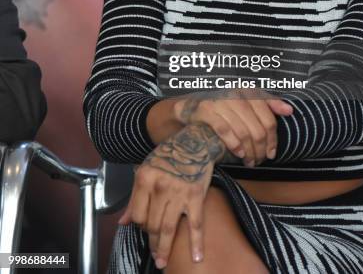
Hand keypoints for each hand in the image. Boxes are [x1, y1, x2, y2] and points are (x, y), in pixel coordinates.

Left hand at [118, 122, 222, 269]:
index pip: (137, 214)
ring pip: (168, 229)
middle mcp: (159, 187)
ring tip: (161, 261)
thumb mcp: (146, 170)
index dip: (139, 225)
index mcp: (144, 179)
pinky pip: (195, 224)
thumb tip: (122, 222)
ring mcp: (178, 193)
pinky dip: (196, 243)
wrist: (194, 142)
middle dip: (152, 242)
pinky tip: (197, 257)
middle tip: (154, 254)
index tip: (145, 229)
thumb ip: (134, 198)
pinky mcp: (196, 197)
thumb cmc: (169, 155)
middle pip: (151, 225)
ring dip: (164, 249)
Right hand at [173, 88, 292, 166]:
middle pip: (257, 128)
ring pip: (243, 131)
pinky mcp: (206, 110)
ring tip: (249, 161)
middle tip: (259, 161)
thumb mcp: (246, 102)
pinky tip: (238, 153)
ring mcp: (220, 101)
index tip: (272, 153)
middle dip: (260, 149)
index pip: (268, 119)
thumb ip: (268, 104)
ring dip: (248, 151)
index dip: (272, 139)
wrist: (190, 106)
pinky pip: (224, 130)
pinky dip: (233, 144)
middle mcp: (236, 94)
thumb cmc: (223, 106)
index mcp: (248, 91)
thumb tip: (290, 110)